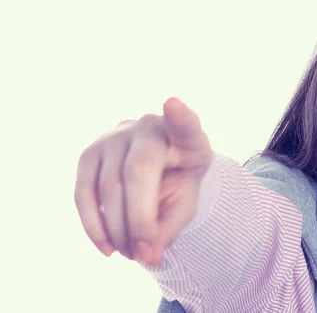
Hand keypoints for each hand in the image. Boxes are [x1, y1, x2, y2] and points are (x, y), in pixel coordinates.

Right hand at [74, 97, 212, 265]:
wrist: (154, 168)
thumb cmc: (176, 183)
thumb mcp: (185, 203)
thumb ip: (171, 227)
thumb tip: (148, 256)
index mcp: (186, 137)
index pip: (185, 124)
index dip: (180, 116)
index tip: (172, 105)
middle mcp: (149, 128)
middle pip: (138, 171)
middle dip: (139, 220)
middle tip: (145, 256)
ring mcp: (115, 136)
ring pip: (108, 186)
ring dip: (117, 230)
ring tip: (132, 255)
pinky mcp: (89, 153)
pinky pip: (84, 193)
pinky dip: (93, 225)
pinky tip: (107, 248)